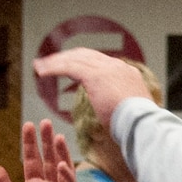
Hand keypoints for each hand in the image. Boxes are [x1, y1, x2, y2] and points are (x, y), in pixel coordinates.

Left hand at [0, 120, 79, 181]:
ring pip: (62, 170)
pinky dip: (67, 177)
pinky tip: (63, 165)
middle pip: (48, 160)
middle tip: (45, 122)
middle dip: (47, 142)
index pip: (31, 161)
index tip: (28, 125)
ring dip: (61, 154)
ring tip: (57, 136)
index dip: (30, 144)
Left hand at [32, 48, 151, 130]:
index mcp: (126, 72)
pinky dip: (54, 68)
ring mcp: (106, 69)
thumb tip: (115, 112)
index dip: (82, 62)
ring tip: (39, 67)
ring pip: (75, 59)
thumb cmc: (138, 126)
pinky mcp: (95, 76)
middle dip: (66, 57)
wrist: (143, 124)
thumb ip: (120, 105)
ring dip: (55, 61)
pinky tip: (42, 73)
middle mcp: (116, 66)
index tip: (70, 66)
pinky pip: (69, 67)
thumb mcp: (130, 111)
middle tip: (49, 62)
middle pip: (85, 55)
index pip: (100, 61)